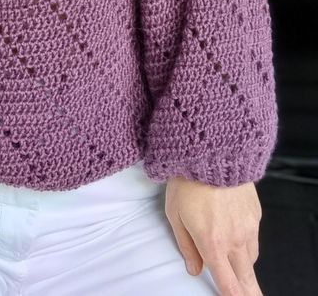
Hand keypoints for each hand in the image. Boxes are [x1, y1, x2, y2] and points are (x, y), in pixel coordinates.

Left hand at [165, 176, 262, 294]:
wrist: (213, 150)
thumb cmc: (187, 181)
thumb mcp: (175, 214)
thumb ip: (186, 246)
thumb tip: (194, 270)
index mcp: (212, 243)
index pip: (227, 284)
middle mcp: (235, 239)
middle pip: (247, 278)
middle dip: (248, 292)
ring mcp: (249, 227)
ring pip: (251, 258)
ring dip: (243, 265)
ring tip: (233, 264)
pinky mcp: (256, 213)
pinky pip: (254, 238)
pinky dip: (246, 243)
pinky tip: (235, 234)